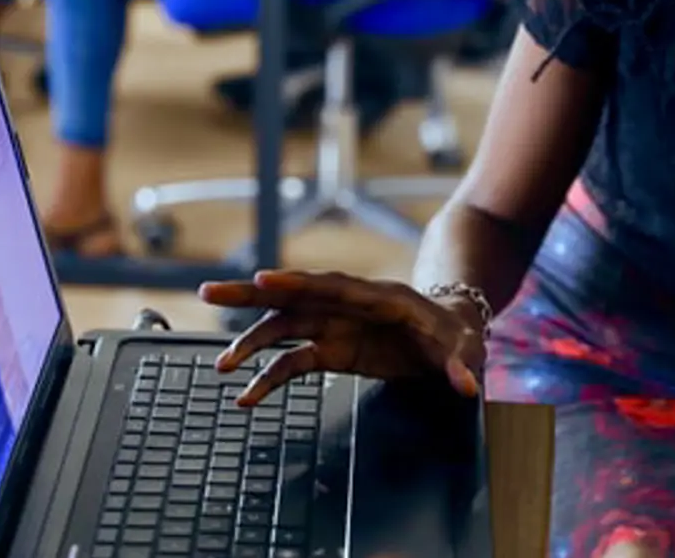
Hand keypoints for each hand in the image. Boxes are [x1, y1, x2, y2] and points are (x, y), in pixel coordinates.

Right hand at [198, 270, 487, 405]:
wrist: (450, 334)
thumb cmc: (456, 334)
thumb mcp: (466, 348)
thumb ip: (461, 364)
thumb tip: (467, 385)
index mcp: (378, 298)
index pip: (333, 286)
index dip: (297, 282)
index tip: (263, 279)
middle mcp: (348, 306)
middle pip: (293, 295)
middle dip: (250, 293)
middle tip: (208, 291)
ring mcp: (335, 326)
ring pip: (283, 326)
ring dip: (251, 342)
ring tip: (222, 365)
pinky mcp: (331, 349)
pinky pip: (292, 361)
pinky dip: (269, 377)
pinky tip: (248, 395)